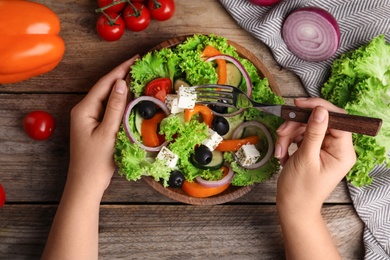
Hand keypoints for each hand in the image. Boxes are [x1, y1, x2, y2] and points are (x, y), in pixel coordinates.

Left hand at [67, 55, 138, 196]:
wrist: (86, 183)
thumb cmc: (96, 161)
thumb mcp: (108, 132)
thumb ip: (115, 107)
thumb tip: (121, 83)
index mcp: (84, 109)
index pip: (105, 83)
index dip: (120, 69)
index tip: (136, 59)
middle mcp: (84, 110)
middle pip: (105, 88)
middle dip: (121, 75)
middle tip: (139, 65)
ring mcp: (89, 118)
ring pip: (107, 98)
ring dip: (121, 87)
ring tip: (137, 76)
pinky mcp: (95, 126)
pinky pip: (109, 108)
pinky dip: (120, 101)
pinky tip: (130, 98)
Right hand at [275, 98, 355, 213]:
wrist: (292, 207)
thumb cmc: (300, 189)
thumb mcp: (306, 158)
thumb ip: (314, 132)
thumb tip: (321, 110)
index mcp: (343, 151)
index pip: (338, 119)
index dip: (319, 108)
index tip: (299, 104)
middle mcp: (337, 147)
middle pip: (318, 121)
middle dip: (296, 125)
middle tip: (281, 132)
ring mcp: (324, 148)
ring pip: (306, 127)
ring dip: (288, 135)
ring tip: (280, 151)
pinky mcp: (312, 149)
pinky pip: (300, 135)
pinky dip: (288, 141)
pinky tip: (283, 154)